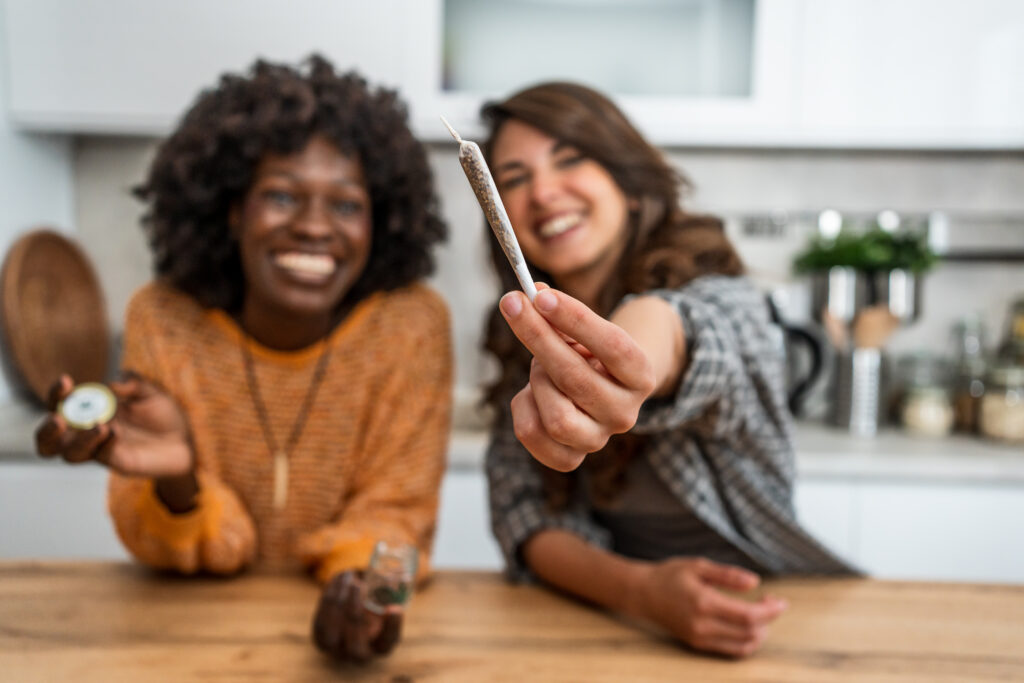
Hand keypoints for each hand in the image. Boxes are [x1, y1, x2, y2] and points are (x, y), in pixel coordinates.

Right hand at [35, 373, 192, 477]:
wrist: (184, 439)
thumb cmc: (161, 413)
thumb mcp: (149, 391)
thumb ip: (132, 383)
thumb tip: (112, 382)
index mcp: (89, 409)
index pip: (59, 404)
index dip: (56, 394)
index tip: (66, 382)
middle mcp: (86, 431)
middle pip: (49, 439)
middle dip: (47, 430)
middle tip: (59, 419)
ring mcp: (100, 449)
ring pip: (70, 454)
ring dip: (79, 440)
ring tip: (101, 425)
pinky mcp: (117, 461)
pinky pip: (102, 455)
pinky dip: (106, 444)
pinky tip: (117, 433)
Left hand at [312, 570, 402, 662]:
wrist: (349, 614)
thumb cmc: (375, 604)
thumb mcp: (386, 600)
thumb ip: (393, 591)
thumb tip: (404, 576)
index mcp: (380, 647)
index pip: (386, 645)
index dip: (391, 629)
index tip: (394, 607)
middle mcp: (358, 654)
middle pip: (356, 649)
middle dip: (355, 616)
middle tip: (359, 586)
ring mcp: (336, 649)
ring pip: (332, 633)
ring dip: (339, 600)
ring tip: (349, 577)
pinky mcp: (320, 637)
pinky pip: (321, 620)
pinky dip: (329, 596)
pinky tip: (339, 579)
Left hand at [499, 287, 656, 471]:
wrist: (599, 394)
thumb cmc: (590, 354)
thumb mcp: (583, 331)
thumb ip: (558, 312)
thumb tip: (530, 294)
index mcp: (641, 377)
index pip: (613, 346)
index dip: (576, 319)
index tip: (541, 295)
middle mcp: (625, 414)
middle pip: (574, 378)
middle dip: (538, 337)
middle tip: (513, 304)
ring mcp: (598, 440)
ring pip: (555, 415)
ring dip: (536, 379)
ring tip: (539, 365)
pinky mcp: (570, 458)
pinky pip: (532, 433)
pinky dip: (523, 405)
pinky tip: (532, 393)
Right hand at [629, 557, 786, 657]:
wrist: (643, 594)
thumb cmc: (671, 576)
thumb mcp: (699, 566)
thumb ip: (728, 575)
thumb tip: (755, 582)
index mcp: (704, 603)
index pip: (748, 616)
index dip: (771, 611)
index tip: (781, 601)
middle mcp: (702, 626)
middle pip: (750, 633)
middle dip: (769, 619)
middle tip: (771, 601)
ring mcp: (700, 638)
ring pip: (743, 646)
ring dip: (760, 632)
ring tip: (760, 613)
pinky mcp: (698, 644)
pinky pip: (731, 650)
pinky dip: (747, 641)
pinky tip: (747, 625)